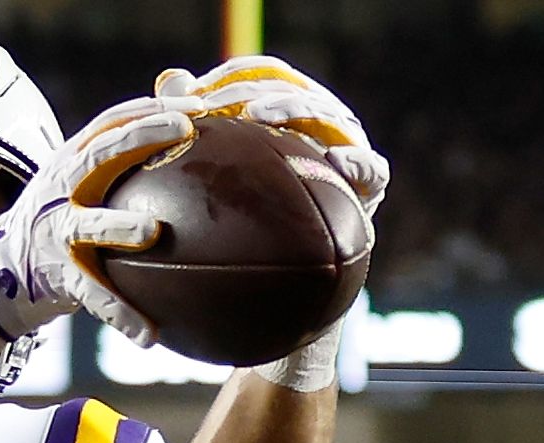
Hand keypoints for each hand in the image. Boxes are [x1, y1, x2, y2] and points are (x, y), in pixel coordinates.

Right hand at [0, 93, 193, 347]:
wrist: (4, 272)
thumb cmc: (64, 215)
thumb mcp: (85, 175)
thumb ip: (130, 142)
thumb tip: (188, 93)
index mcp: (74, 159)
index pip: (112, 120)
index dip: (151, 106)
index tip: (195, 103)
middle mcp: (62, 188)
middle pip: (99, 153)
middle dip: (138, 137)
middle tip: (181, 130)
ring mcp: (58, 232)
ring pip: (88, 226)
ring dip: (118, 226)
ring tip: (152, 233)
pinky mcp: (60, 277)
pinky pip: (93, 296)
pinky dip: (120, 315)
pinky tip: (149, 335)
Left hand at [155, 55, 390, 216]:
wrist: (290, 266)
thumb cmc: (250, 208)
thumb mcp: (222, 163)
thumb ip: (205, 118)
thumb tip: (171, 79)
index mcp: (295, 105)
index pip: (267, 75)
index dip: (232, 75)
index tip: (195, 93)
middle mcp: (325, 118)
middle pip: (293, 88)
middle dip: (251, 92)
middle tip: (212, 105)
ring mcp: (350, 145)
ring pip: (328, 114)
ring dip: (293, 109)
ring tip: (257, 116)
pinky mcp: (371, 182)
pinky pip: (372, 168)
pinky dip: (357, 162)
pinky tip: (337, 160)